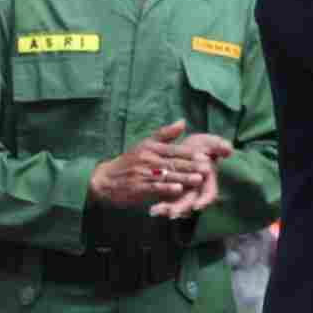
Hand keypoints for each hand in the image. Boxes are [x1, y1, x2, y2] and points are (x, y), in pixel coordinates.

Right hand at [89, 121, 208, 208]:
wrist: (105, 179)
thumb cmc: (130, 161)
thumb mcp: (145, 144)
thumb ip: (165, 134)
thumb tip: (183, 121)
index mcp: (151, 148)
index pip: (174, 149)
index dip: (191, 153)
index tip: (207, 154)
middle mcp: (147, 159)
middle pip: (173, 162)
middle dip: (191, 165)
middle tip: (208, 167)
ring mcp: (142, 173)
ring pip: (166, 175)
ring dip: (183, 178)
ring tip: (199, 179)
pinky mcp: (137, 187)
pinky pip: (153, 188)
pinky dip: (166, 189)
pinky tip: (178, 190)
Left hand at [149, 133, 233, 219]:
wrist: (185, 148)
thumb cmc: (201, 146)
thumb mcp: (210, 143)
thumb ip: (218, 146)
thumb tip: (228, 149)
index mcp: (207, 181)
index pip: (209, 194)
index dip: (204, 200)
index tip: (197, 207)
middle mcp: (196, 190)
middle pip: (191, 203)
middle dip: (182, 208)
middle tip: (172, 214)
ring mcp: (184, 193)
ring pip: (178, 205)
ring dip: (168, 210)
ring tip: (155, 211)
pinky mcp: (172, 193)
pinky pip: (167, 203)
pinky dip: (160, 207)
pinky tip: (152, 210)